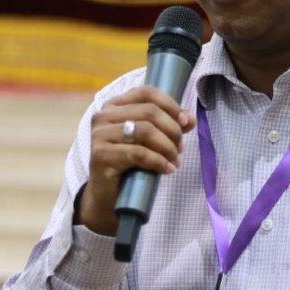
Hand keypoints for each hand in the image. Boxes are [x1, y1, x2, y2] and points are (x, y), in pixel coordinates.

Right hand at [77, 86, 195, 235]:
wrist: (108, 197)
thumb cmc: (130, 165)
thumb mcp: (151, 142)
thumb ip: (168, 126)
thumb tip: (191, 119)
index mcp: (114, 106)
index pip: (146, 92)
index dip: (170, 105)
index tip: (185, 123)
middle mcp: (103, 116)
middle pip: (149, 111)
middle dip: (172, 129)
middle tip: (180, 148)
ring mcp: (99, 135)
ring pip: (145, 131)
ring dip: (167, 146)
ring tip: (175, 160)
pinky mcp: (100, 156)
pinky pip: (138, 153)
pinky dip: (158, 161)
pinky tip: (167, 169)